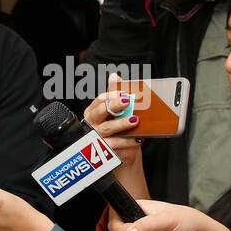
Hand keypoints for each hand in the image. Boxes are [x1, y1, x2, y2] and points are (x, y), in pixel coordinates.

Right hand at [83, 73, 144, 190]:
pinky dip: (127, 141)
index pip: (100, 100)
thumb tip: (114, 76)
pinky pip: (115, 144)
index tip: (124, 93)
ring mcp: (96, 138)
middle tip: (128, 101)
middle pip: (100, 112)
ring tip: (135, 120)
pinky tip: (138, 138)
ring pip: (107, 128)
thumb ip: (113, 95)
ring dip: (121, 123)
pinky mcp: (103, 152)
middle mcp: (92, 124)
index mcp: (93, 112)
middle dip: (113, 105)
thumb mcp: (114, 113)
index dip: (111, 96)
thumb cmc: (116, 130)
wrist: (120, 154)